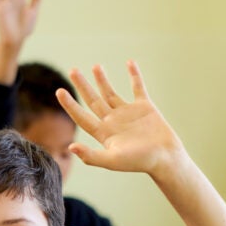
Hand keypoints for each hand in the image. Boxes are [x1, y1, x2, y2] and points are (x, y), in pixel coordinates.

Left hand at [56, 61, 185, 176]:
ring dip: (102, 80)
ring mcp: (128, 113)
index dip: (70, 105)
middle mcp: (113, 121)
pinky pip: (137, 88)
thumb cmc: (139, 162)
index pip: (82, 117)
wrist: (165, 158)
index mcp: (104, 133)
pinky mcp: (144, 107)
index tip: (59, 91)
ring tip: (96, 66)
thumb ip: (91, 156)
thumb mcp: (113, 160)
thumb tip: (70, 147)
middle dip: (82, 86)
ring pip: (111, 93)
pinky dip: (134, 75)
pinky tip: (130, 62)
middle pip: (93, 101)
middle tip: (73, 71)